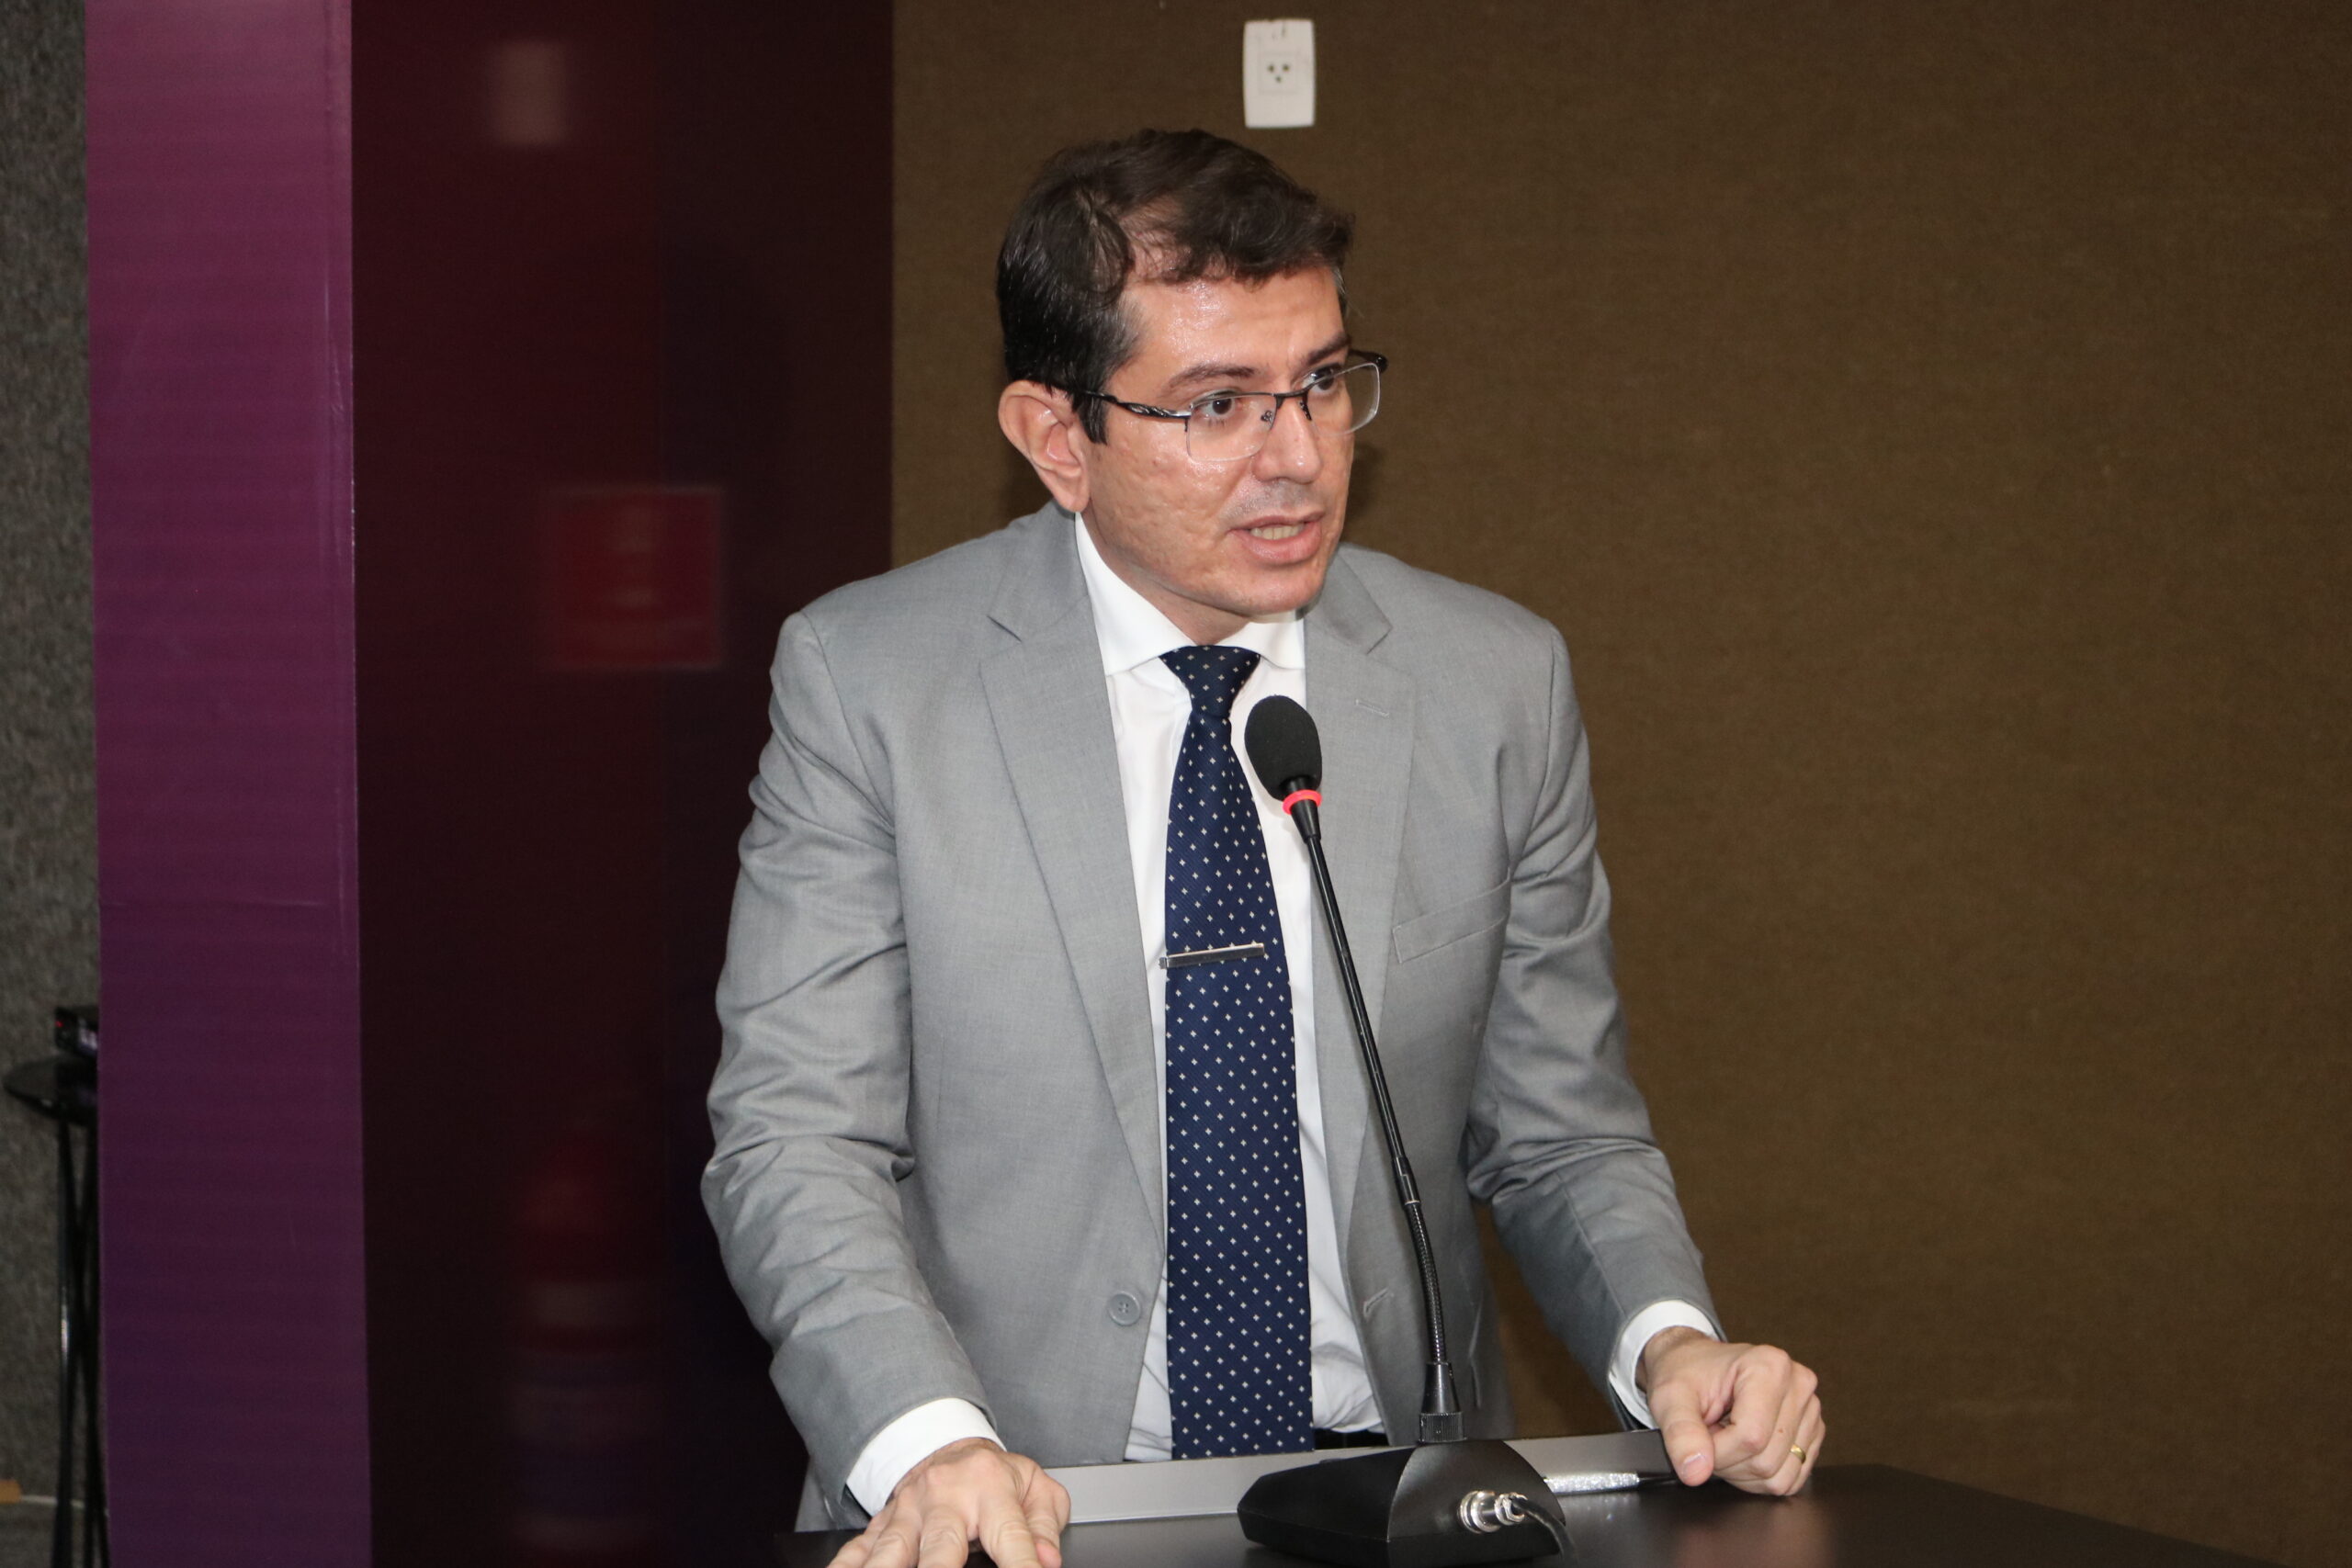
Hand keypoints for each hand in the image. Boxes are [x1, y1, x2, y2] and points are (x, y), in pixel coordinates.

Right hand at [828, 1437, 1070, 1567]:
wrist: (946, 1446)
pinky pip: (857, 1549)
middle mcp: (944, 1497)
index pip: (1010, 1536)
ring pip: (892, 1550)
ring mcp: (907, 1511)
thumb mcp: (1036, 1489)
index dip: (1023, 1565)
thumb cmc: (995, 1477)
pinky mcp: (879, 1524)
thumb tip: (1048, 1560)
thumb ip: (1044, 1526)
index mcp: (989, 1486)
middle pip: (941, 1545)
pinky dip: (845, 1566)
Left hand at [1640, 1327, 1822, 1495]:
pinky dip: (1760, 1477)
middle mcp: (1799, 1384)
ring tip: (1726, 1437)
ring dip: (1743, 1472)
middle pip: (1767, 1460)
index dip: (1717, 1451)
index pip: (1750, 1437)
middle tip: (1710, 1433)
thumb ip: (1680, 1433)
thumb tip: (1695, 1472)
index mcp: (1770, 1365)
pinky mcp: (1812, 1433)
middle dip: (1728, 1461)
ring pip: (1780, 1477)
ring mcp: (1810, 1410)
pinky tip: (1743, 1448)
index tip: (1698, 1434)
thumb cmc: (1685, 1373)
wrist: (1695, 1364)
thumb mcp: (1669, 1397)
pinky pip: (1791, 1480)